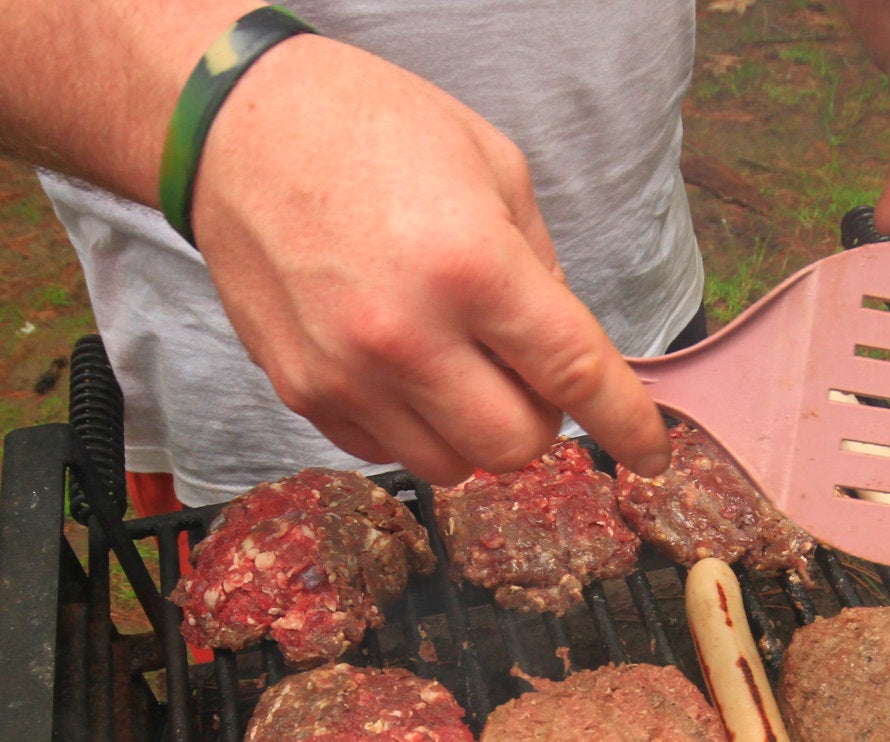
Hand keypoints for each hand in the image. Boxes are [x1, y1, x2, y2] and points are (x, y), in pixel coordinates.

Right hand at [190, 37, 670, 482]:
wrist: (236, 127)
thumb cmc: (369, 128)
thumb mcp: (493, 167)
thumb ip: (541, 268)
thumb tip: (566, 352)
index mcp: (472, 266)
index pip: (576, 376)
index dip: (628, 426)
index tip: (653, 453)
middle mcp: (408, 335)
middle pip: (515, 446)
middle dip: (540, 419)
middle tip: (526, 372)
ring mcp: (348, 373)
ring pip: (451, 466)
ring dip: (474, 430)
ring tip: (458, 365)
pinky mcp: (302, 391)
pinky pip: (385, 450)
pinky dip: (412, 426)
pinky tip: (401, 365)